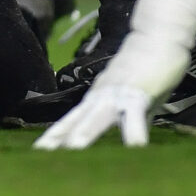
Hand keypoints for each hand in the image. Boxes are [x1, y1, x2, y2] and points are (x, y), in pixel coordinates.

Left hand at [33, 77, 152, 149]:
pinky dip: (135, 134)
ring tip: (73, 151)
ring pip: (97, 117)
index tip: (38, 152)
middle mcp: (100, 96)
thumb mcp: (136, 101)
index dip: (54, 136)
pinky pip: (135, 116)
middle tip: (40, 156)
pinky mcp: (139, 94)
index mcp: (96, 99)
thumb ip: (134, 122)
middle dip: (58, 138)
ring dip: (85, 134)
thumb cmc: (147, 70)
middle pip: (75, 120)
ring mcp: (117, 94)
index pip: (70, 120)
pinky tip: (135, 150)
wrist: (157, 39)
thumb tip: (135, 145)